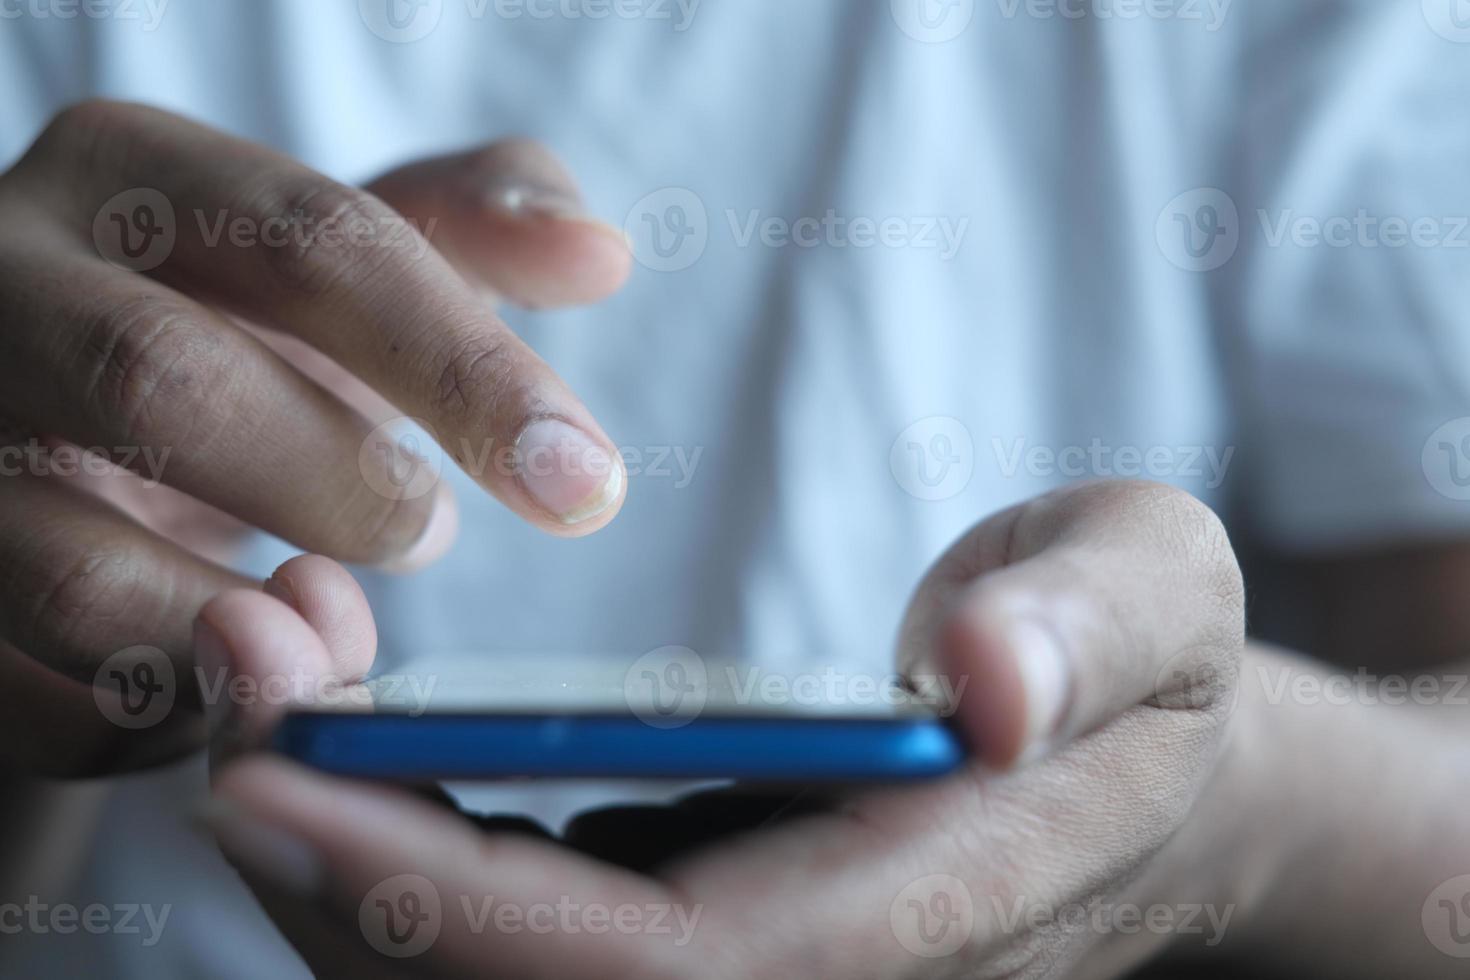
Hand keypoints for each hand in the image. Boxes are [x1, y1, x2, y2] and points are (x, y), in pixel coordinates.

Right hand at [0, 100, 631, 775]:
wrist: (73, 426)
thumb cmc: (240, 331)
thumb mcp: (344, 260)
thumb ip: (471, 228)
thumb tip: (599, 251)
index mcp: (133, 175)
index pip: (319, 244)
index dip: (465, 370)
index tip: (583, 482)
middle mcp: (2, 290)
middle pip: (165, 381)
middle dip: (340, 490)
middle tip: (425, 536)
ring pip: (74, 573)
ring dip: (246, 633)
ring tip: (335, 626)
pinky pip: (32, 700)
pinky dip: (161, 721)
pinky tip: (229, 681)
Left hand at [202, 481, 1248, 978]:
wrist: (1147, 768)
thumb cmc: (1138, 666)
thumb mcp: (1157, 598)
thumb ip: (1094, 631)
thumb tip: (987, 685)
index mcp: (908, 913)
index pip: (651, 974)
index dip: (443, 907)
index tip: (270, 776)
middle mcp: (799, 974)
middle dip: (333, 879)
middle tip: (211, 695)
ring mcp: (741, 960)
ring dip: (337, 860)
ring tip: (249, 686)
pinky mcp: (692, 919)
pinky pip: (513, 922)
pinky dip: (393, 845)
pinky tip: (336, 729)